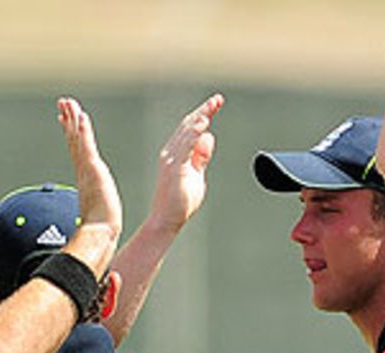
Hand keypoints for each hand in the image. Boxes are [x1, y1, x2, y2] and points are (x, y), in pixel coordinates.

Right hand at [58, 97, 122, 276]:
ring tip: (68, 103)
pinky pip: (87, 145)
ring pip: (78, 139)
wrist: (100, 233)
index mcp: (85, 178)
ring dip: (73, 119)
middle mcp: (84, 171)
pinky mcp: (93, 169)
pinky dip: (84, 130)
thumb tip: (91, 220)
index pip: (77, 150)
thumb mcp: (97, 212)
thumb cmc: (100, 227)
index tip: (66, 120)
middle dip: (68, 120)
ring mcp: (87, 169)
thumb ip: (93, 211)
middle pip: (74, 140)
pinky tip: (81, 116)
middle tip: (63, 103)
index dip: (71, 134)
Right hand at [147, 93, 224, 235]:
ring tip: (212, 107)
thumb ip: (201, 157)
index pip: (190, 128)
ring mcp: (170, 160)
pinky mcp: (173, 168)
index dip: (204, 114)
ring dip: (200, 118)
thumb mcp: (196, 175)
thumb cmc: (180, 201)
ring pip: (185, 133)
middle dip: (204, 111)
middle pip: (188, 125)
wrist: (166, 220)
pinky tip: (203, 125)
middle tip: (218, 99)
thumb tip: (209, 137)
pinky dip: (193, 134)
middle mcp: (171, 152)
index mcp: (177, 153)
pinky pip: (184, 147)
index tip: (217, 103)